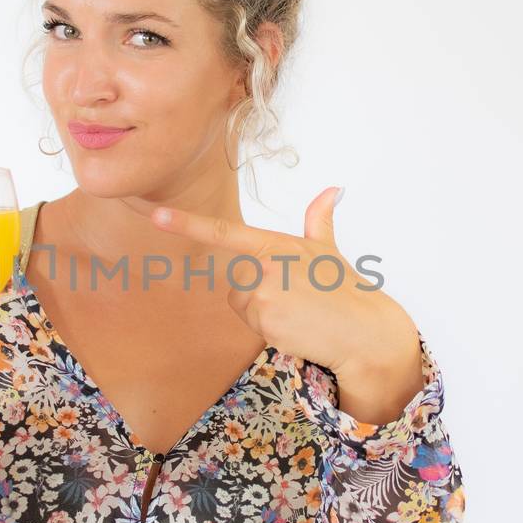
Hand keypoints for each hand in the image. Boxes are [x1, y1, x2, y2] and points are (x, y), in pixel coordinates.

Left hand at [147, 187, 422, 381]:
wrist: (364, 332)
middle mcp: (266, 265)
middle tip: (293, 298)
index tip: (157, 216)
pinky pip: (252, 324)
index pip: (224, 232)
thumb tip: (333, 189)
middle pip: (235, 280)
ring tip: (297, 313)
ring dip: (263, 312)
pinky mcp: (264, 319)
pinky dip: (270, 329)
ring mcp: (264, 292)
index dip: (186, 223)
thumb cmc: (346, 291)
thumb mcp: (330, 251)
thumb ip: (320, 220)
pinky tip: (296, 327)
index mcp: (277, 244)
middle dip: (257, 291)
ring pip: (242, 304)